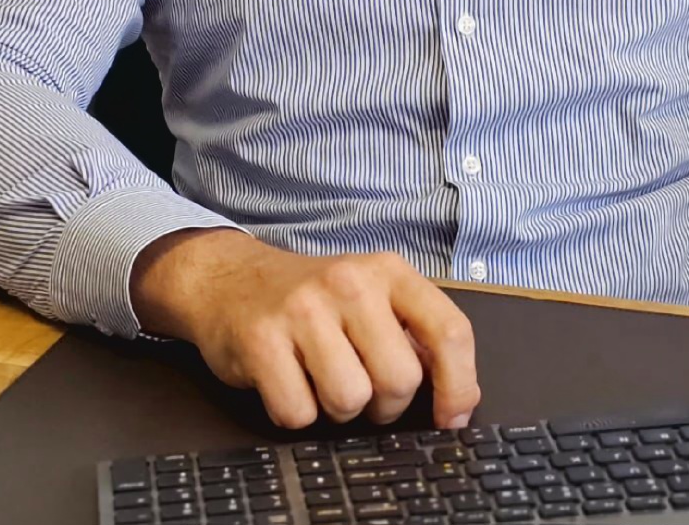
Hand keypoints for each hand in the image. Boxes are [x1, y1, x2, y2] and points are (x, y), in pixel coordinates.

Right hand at [130, 229, 480, 430]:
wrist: (229, 278)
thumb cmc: (312, 300)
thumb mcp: (372, 297)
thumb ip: (415, 336)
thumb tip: (457, 400)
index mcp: (388, 271)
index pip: (449, 331)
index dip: (459, 386)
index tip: (451, 418)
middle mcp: (349, 281)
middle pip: (399, 380)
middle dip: (385, 404)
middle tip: (362, 388)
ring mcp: (302, 308)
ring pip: (350, 400)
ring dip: (338, 410)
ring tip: (321, 380)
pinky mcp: (260, 338)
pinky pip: (298, 413)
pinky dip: (295, 412)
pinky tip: (287, 380)